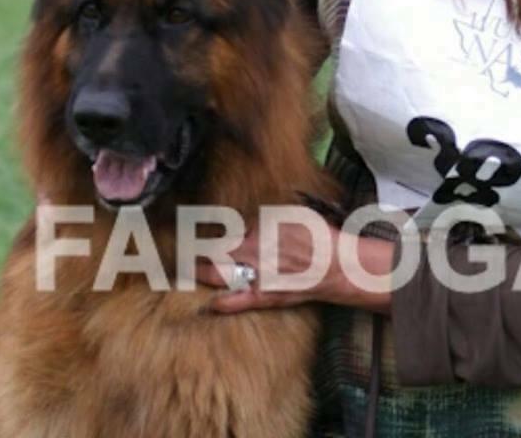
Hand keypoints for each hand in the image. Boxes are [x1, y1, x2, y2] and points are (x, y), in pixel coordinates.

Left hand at [195, 215, 394, 314]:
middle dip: (197, 249)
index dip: (216, 230)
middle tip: (184, 250)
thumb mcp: (295, 215)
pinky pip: (238, 301)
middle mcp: (254, 251)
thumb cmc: (319, 236)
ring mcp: (257, 275)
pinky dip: (222, 304)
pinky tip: (210, 304)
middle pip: (217, 250)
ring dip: (202, 272)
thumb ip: (271, 217)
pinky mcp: (265, 296)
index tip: (202, 230)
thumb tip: (252, 219)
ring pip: (221, 274)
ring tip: (188, 270)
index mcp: (262, 229)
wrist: (336, 265)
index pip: (230, 228)